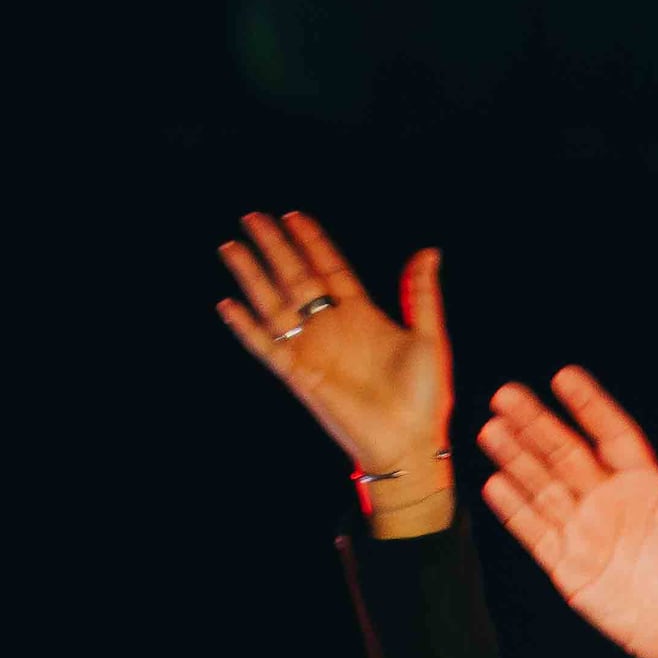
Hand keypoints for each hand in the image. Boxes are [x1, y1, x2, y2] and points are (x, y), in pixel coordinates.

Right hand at [215, 209, 450, 484]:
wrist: (412, 441)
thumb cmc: (425, 396)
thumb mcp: (428, 337)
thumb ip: (422, 294)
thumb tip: (428, 251)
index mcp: (361, 316)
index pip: (329, 269)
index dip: (312, 243)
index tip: (294, 216)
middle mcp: (332, 328)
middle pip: (296, 278)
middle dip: (275, 248)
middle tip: (253, 217)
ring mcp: (313, 350)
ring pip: (275, 304)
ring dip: (253, 277)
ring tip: (231, 248)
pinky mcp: (300, 375)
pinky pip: (266, 347)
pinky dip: (247, 327)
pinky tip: (229, 305)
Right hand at [475, 368, 657, 657]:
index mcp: (646, 486)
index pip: (612, 435)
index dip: (589, 406)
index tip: (564, 377)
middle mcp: (610, 502)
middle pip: (565, 453)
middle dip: (536, 424)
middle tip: (508, 394)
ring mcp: (586, 531)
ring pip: (543, 485)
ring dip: (517, 458)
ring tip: (492, 429)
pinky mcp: (569, 563)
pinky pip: (535, 531)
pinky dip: (515, 509)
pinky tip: (495, 485)